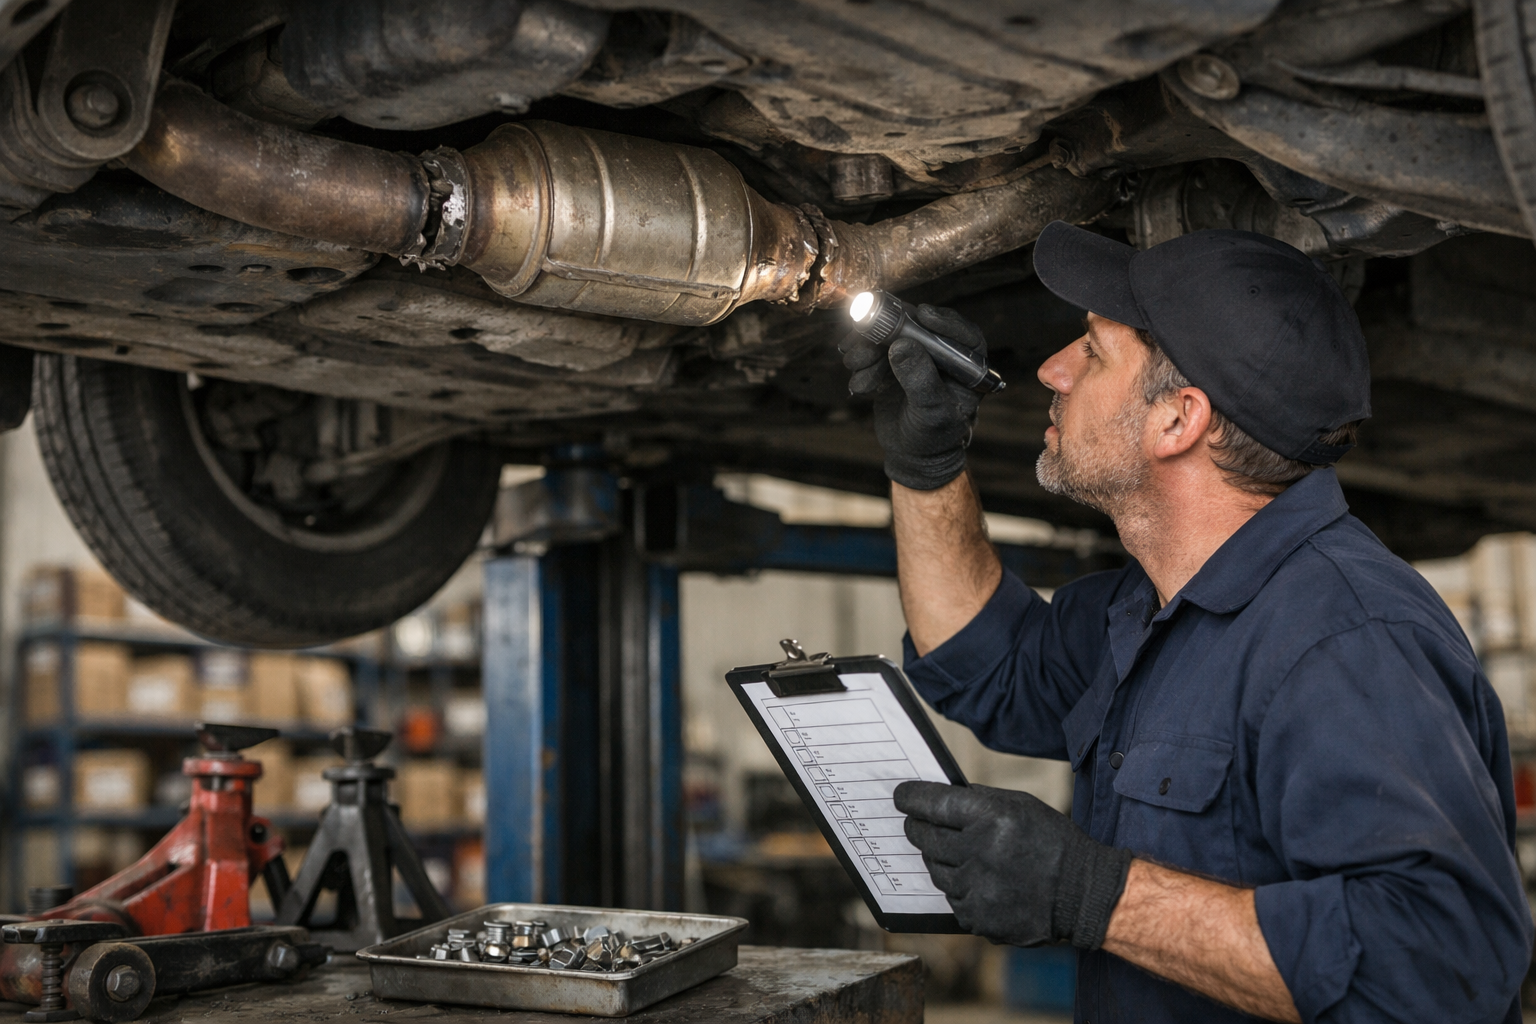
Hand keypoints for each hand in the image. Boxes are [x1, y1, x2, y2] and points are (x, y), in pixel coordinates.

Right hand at [839, 305, 986, 490]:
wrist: (912, 456)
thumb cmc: (933, 437)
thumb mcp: (931, 410)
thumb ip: (919, 378)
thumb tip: (901, 345)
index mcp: (965, 366)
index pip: (961, 334)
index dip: (942, 320)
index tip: (920, 314)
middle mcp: (942, 357)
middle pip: (917, 328)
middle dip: (888, 332)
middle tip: (866, 339)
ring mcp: (917, 359)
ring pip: (891, 338)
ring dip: (867, 348)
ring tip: (855, 364)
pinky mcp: (894, 366)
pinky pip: (875, 352)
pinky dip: (862, 361)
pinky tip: (859, 381)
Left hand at [894, 781, 1132, 948]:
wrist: (1082, 893)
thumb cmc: (1052, 842)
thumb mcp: (1021, 805)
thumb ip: (979, 800)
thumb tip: (940, 798)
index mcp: (989, 817)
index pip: (931, 803)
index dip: (910, 798)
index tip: (901, 796)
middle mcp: (977, 852)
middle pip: (924, 837)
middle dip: (917, 827)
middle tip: (917, 824)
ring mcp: (976, 888)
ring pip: (935, 870)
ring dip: (939, 859)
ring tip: (957, 854)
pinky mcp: (977, 917)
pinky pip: (952, 898)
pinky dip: (959, 888)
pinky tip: (978, 880)